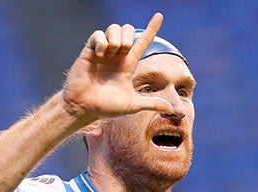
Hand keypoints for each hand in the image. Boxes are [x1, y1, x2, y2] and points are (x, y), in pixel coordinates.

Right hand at [60, 13, 174, 123]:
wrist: (84, 107)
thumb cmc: (106, 107)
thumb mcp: (132, 105)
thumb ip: (152, 103)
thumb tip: (173, 110)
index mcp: (128, 65)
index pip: (143, 42)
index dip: (152, 29)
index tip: (159, 16)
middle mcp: (116, 56)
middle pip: (128, 29)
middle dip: (129, 35)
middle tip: (124, 51)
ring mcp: (103, 52)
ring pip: (114, 28)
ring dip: (117, 38)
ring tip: (112, 52)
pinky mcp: (89, 51)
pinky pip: (98, 34)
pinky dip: (102, 41)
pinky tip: (100, 54)